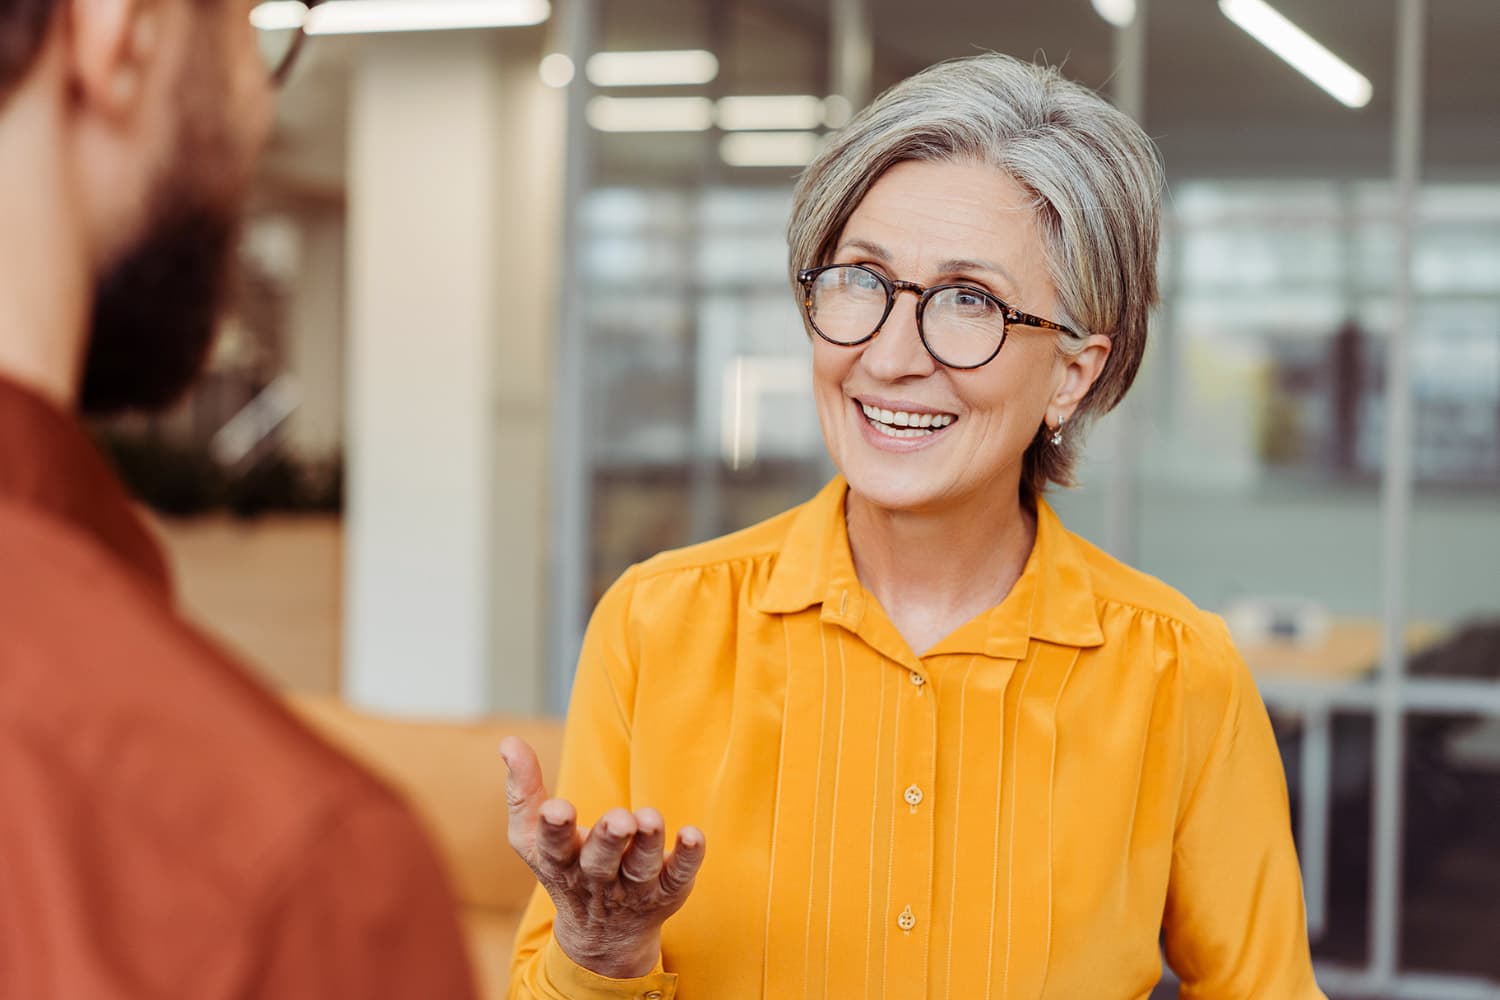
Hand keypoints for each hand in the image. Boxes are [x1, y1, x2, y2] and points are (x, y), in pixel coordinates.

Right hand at [501, 736, 705, 978]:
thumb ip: (523, 790)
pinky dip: (687, 857)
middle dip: (609, 840)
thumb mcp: (534, 837)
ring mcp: (633, 889)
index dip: (555, 829)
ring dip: (647, 844)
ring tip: (650, 819)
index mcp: (560, 863)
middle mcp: (596, 879)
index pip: (553, 848)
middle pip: (600, 862)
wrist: (603, 935)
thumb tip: (508, 741)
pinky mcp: (666, 891)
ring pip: (640, 868)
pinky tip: (692, 834)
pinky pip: (679, 875)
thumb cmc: (566, 866)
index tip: (557, 809)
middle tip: (619, 819)